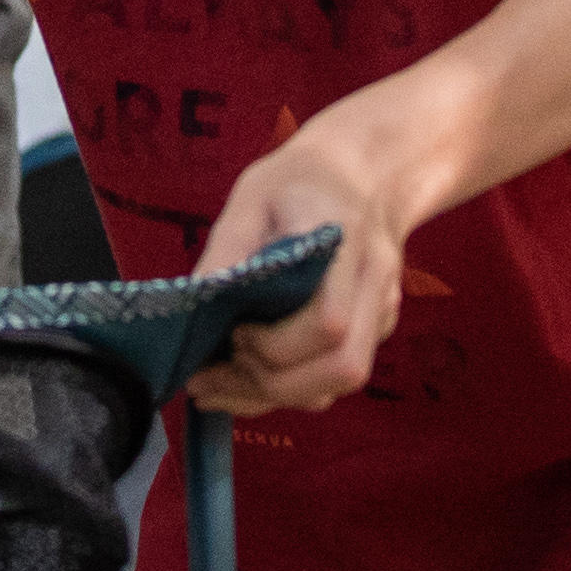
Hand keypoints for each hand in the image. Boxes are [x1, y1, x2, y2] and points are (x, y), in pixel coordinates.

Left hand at [197, 100, 436, 418]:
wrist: (363, 174)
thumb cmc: (299, 182)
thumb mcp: (251, 200)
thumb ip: (226, 257)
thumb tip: (187, 319)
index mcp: (345, 243)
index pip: (329, 322)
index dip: (276, 344)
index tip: (233, 331)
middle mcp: (375, 285)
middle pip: (343, 368)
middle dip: (271, 384)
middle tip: (212, 371)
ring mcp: (382, 312)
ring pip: (339, 384)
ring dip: (273, 396)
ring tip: (214, 383)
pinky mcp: (374, 332)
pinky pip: (333, 379)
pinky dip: (285, 391)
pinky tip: (239, 382)